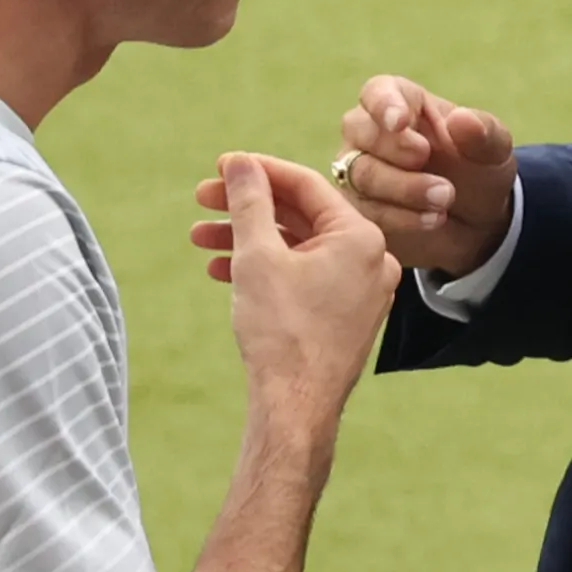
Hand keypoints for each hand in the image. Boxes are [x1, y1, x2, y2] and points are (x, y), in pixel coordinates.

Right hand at [192, 153, 401, 418]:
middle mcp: (370, 259)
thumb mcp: (258, 256)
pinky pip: (303, 277)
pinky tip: (222, 270)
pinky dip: (266, 269)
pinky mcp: (344, 315)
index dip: (258, 171)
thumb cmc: (282, 333)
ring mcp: (360, 290)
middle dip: (246, 208)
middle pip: (300, 216)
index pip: (306, 184)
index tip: (222, 166)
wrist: (295, 408)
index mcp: (361, 237)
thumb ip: (249, 201)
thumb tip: (240, 163)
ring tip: (201, 238)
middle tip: (202, 200)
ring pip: (297, 248)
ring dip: (248, 239)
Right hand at [337, 75, 517, 276]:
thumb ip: (483, 132)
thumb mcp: (494, 150)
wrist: (477, 223)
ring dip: (405, 189)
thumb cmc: (479, 170)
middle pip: (361, 132)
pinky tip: (433, 219)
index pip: (377, 92)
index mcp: (401, 102)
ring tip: (445, 199)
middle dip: (397, 152)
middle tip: (437, 168)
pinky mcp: (359, 209)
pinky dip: (400, 218)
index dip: (384, 104)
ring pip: (361, 175)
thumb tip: (461, 119)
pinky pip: (365, 211)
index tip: (400, 122)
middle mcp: (370, 132)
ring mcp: (359, 171)